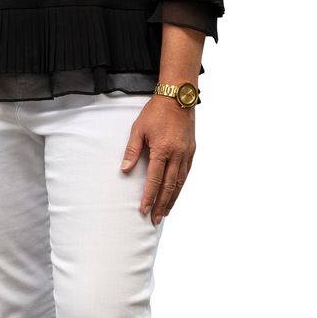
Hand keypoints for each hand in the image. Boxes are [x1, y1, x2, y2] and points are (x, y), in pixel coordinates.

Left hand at [120, 94, 195, 223]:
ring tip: (166, 212)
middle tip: (156, 219)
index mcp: (162, 150)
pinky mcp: (191, 150)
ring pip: (180, 182)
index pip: (154, 180)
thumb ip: (132, 151)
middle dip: (162, 204)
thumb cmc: (156, 112)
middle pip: (169, 186)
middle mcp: (177, 155)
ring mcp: (186, 153)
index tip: (144, 209)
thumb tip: (125, 169)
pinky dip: (180, 186)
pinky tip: (176, 193)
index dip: (149, 197)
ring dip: (172, 199)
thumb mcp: (138, 129)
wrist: (178, 97)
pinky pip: (186, 173)